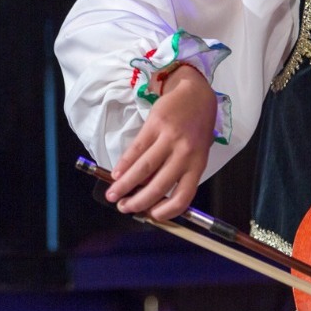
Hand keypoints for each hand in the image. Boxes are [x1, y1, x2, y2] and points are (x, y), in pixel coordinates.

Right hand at [106, 65, 218, 220]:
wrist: (195, 94)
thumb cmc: (196, 128)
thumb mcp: (197, 152)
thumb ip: (180, 172)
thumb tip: (153, 194)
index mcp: (198, 164)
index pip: (184, 195)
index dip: (167, 210)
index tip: (152, 215)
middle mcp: (184, 154)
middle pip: (158, 185)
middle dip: (138, 201)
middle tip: (123, 208)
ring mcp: (169, 139)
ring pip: (144, 168)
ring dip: (125, 185)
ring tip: (113, 194)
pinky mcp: (155, 125)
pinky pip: (136, 149)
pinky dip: (124, 164)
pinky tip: (116, 173)